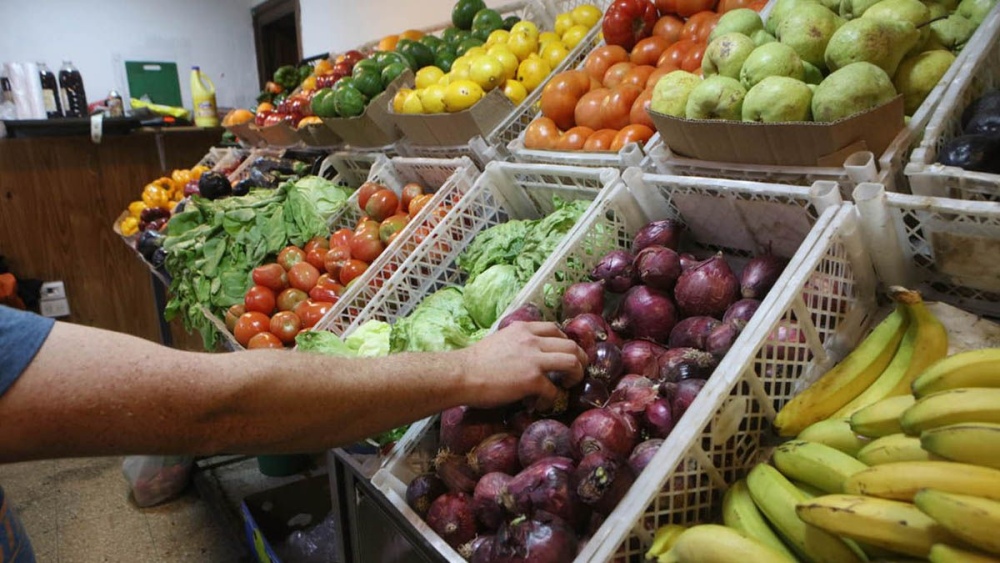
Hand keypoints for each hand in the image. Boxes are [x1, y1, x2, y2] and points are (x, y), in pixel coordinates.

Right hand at [457, 321, 586, 410]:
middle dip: (579, 359)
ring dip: (575, 375)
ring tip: (569, 385)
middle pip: (570, 345)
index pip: (554, 329)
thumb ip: (516, 344)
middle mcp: (532, 340)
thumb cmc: (474, 362)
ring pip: (572, 362)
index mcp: (523, 329)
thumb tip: (524, 358)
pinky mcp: (532, 380)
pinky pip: (554, 390)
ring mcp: (534, 359)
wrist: (461, 375)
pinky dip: (552, 400)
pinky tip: (541, 404)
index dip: (564, 343)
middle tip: (576, 371)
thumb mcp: (499, 341)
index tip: (564, 354)